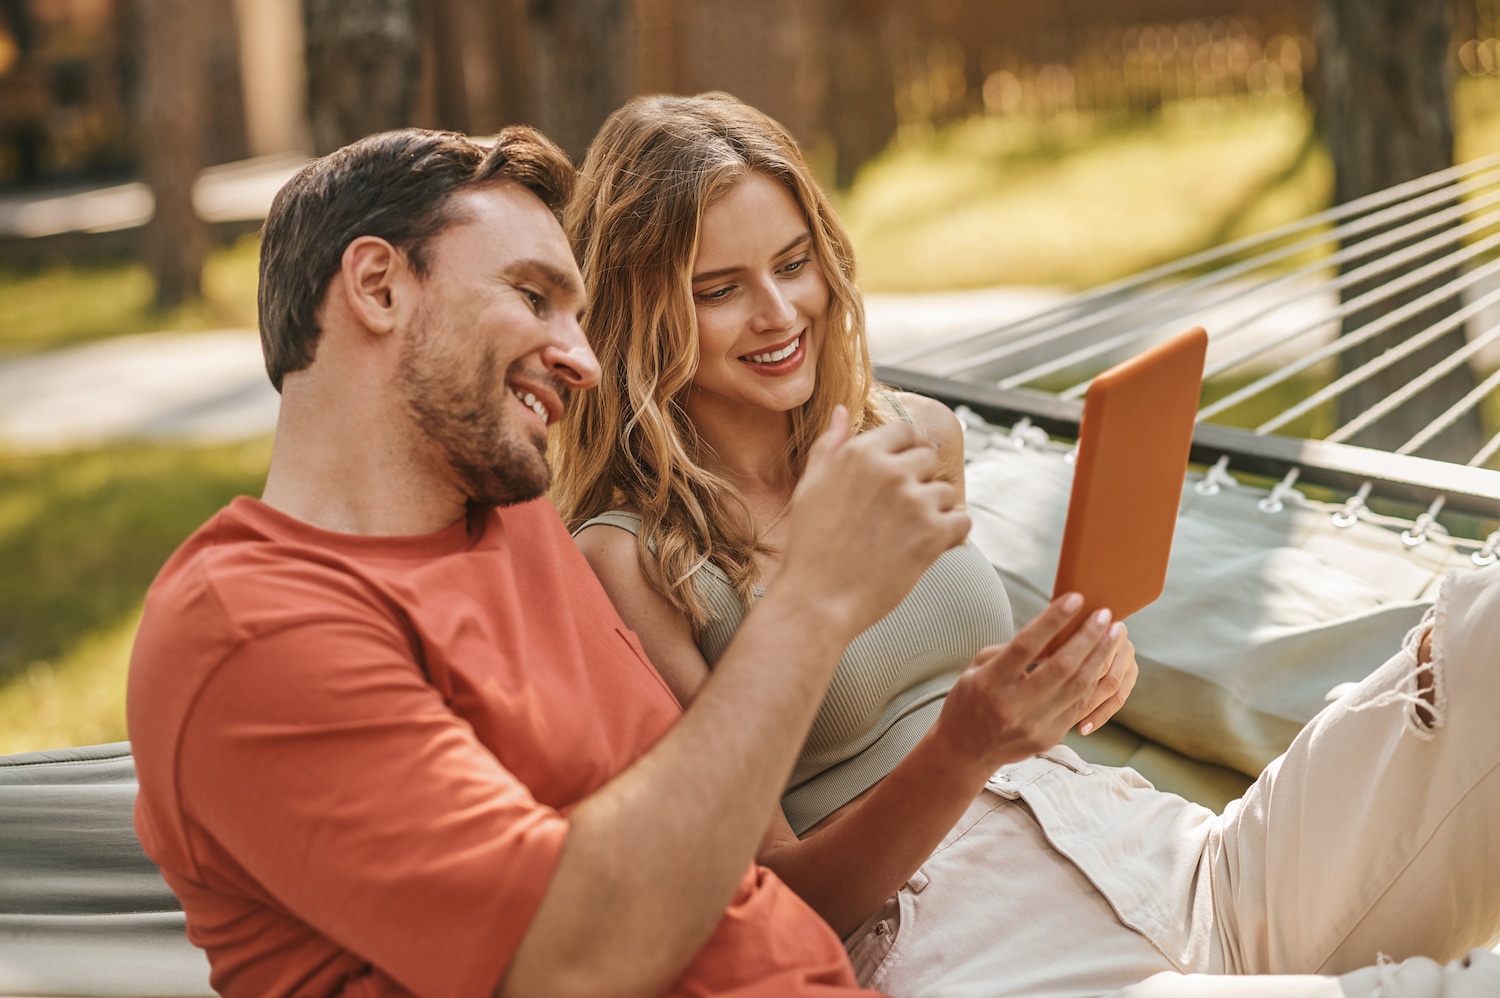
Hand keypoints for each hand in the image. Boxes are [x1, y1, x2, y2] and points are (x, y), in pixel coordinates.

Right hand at [778, 407, 970, 638]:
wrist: (817, 600)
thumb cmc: (809, 546)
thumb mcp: (810, 486)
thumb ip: (830, 444)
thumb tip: (843, 411)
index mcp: (860, 453)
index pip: (906, 431)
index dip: (906, 452)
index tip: (899, 476)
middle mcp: (890, 470)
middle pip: (929, 459)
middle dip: (920, 482)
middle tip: (899, 513)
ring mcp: (914, 501)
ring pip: (947, 492)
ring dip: (935, 511)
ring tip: (906, 535)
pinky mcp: (933, 534)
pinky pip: (963, 521)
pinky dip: (951, 535)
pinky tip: (927, 548)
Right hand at [931, 594, 1125, 776]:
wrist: (964, 752)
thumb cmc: (969, 701)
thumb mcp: (977, 669)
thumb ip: (1010, 650)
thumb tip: (1051, 630)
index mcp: (990, 682)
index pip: (1027, 645)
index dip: (1054, 619)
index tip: (1076, 598)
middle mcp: (1012, 706)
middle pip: (1061, 666)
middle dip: (1088, 637)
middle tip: (1105, 615)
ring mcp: (1033, 725)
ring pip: (1077, 686)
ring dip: (1100, 656)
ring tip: (1113, 634)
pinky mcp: (1048, 738)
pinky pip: (1079, 705)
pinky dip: (1093, 680)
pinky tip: (1102, 662)